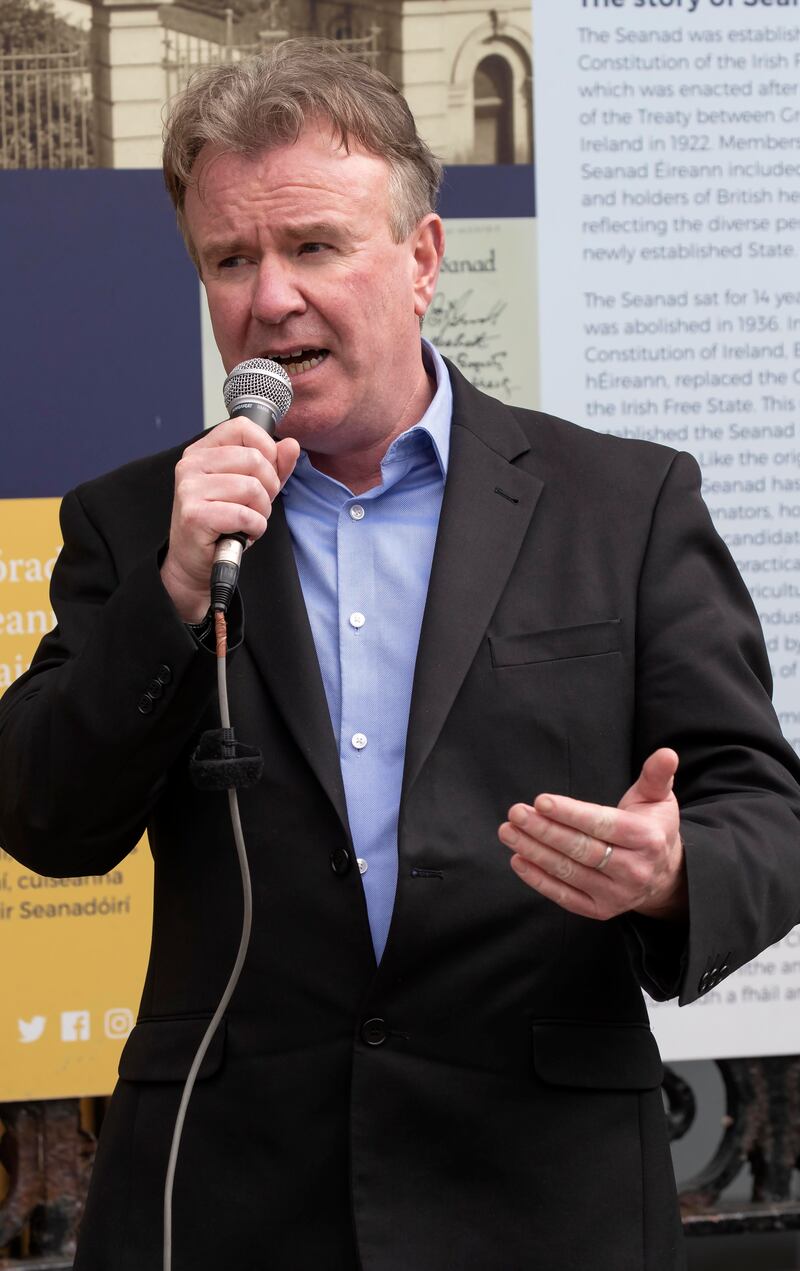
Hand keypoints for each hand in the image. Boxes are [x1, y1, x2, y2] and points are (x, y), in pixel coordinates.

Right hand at [160, 420, 299, 621]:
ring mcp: (190, 489)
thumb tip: (291, 445)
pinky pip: (245, 514)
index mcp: (202, 451)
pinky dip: (255, 528)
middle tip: (257, 506)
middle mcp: (191, 465)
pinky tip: (244, 533)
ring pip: (252, 488)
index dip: (267, 449)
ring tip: (249, 520)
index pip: (243, 427)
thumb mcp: (252, 488)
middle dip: (269, 487)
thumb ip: (274, 465)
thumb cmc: (222, 522)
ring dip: (261, 511)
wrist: (195, 560)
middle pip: (253, 459)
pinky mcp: (194, 515)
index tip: (267, 473)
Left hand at [498, 748, 686, 921]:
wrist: (664, 875)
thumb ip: (657, 775)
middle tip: (516, 813)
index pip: (602, 825)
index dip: (570, 814)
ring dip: (534, 852)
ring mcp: (617, 895)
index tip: (540, 801)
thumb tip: (666, 753)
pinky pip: (565, 896)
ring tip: (509, 832)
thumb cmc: (652, 827)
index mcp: (647, 839)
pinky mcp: (600, 910)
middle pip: (581, 849)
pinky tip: (519, 860)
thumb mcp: (658, 798)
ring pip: (569, 872)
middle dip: (544, 830)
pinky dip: (539, 880)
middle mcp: (634, 870)